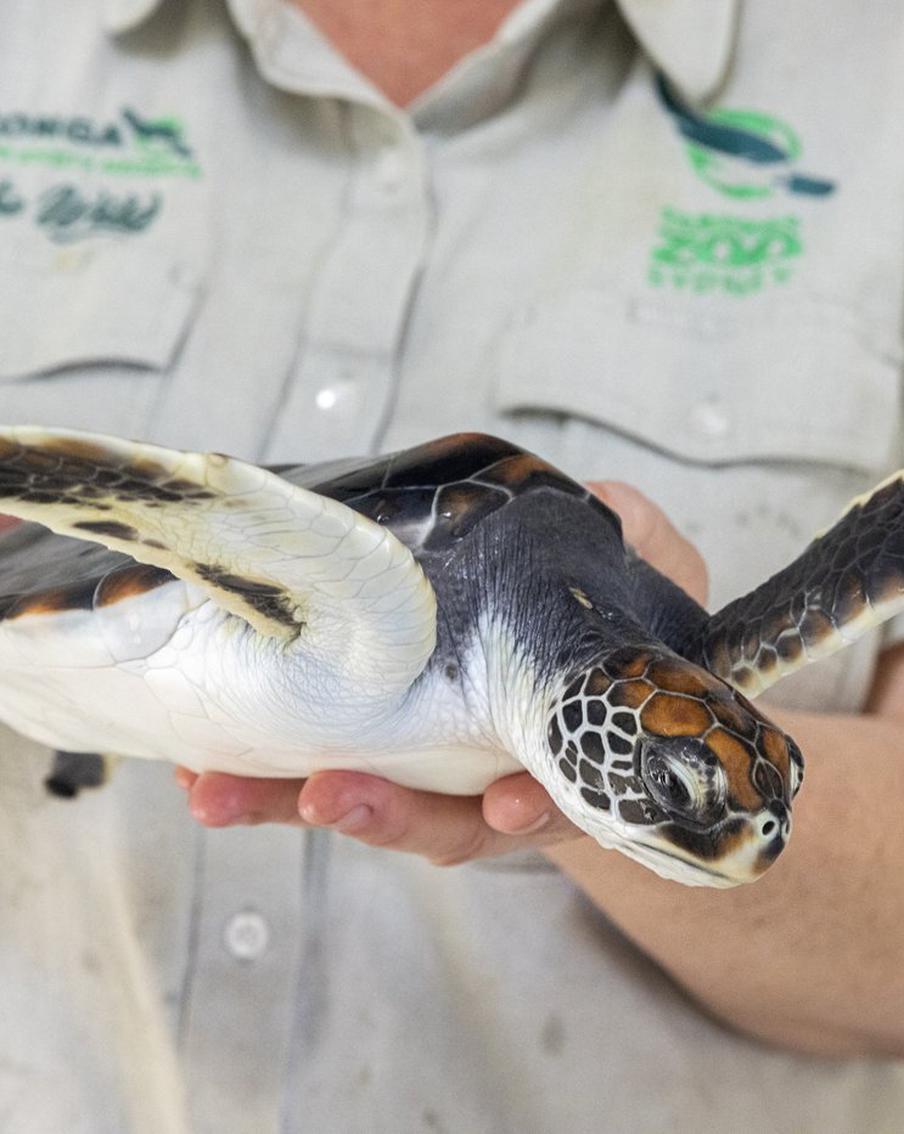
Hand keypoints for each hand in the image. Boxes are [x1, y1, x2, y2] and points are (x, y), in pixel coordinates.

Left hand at [177, 482, 707, 862]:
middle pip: (435, 819)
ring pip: (361, 798)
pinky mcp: (380, 747)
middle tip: (323, 797)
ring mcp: (432, 771)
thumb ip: (642, 547)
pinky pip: (321, 765)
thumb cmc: (624, 631)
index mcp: (563, 750)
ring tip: (215, 789)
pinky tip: (200, 761)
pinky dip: (264, 770)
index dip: (526, 807)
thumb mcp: (655, 584)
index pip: (546, 791)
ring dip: (286, 799)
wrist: (591, 669)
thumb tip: (610, 502)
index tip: (507, 806)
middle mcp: (492, 781)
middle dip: (379, 813)